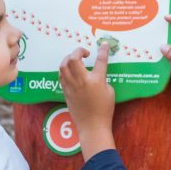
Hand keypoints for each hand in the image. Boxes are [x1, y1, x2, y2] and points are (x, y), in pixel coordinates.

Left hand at [59, 44, 115, 160]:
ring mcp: (71, 86)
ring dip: (69, 58)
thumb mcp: (109, 91)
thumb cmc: (104, 110)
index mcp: (96, 80)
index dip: (103, 50)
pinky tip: (70, 71)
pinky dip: (64, 69)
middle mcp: (82, 81)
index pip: (100, 60)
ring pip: (63, 65)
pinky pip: (61, 75)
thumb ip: (102, 79)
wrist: (92, 126)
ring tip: (75, 60)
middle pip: (73, 58)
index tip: (104, 44)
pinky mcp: (66, 91)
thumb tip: (95, 73)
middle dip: (78, 51)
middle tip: (84, 53)